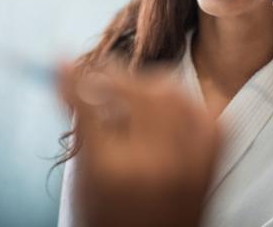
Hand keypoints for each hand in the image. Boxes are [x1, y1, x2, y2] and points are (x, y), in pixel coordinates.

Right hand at [59, 64, 218, 226]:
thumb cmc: (111, 218)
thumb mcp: (83, 179)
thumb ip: (81, 127)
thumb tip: (68, 77)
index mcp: (112, 172)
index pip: (89, 105)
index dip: (72, 78)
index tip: (61, 61)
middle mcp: (154, 164)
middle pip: (136, 92)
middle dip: (113, 76)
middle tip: (100, 77)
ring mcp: (189, 161)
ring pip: (171, 92)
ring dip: (146, 84)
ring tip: (130, 92)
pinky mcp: (211, 158)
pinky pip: (200, 110)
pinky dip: (181, 100)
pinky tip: (163, 107)